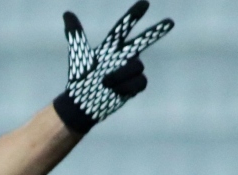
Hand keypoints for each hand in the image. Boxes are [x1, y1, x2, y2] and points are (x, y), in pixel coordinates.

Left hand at [52, 2, 175, 133]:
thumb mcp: (79, 54)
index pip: (124, 27)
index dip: (134, 15)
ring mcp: (131, 70)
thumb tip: (67, 13)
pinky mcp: (136, 84)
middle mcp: (124, 55)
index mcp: (111, 46)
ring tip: (106, 83)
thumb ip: (76, 34)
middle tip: (170, 22)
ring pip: (137, 66)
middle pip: (144, 40)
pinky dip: (127, 87)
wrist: (84, 102)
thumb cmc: (81, 78)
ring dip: (120, 76)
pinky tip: (116, 92)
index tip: (145, 4)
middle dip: (156, 31)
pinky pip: (140, 81)